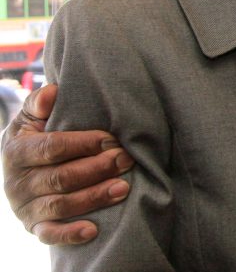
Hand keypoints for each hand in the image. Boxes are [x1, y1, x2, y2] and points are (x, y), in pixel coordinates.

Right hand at [2, 83, 134, 244]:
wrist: (22, 166)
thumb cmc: (37, 134)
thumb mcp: (32, 115)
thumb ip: (39, 102)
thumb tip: (52, 93)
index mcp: (17, 150)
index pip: (52, 147)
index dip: (84, 144)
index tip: (112, 139)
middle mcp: (17, 182)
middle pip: (60, 178)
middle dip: (97, 169)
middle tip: (126, 160)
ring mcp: (25, 207)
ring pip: (61, 205)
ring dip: (94, 197)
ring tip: (123, 188)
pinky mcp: (34, 226)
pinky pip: (50, 234)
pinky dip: (70, 234)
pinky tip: (93, 230)